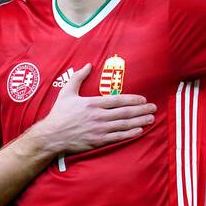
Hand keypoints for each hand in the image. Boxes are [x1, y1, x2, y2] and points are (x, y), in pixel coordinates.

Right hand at [29, 64, 156, 155]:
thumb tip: (88, 65)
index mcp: (92, 103)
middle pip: (125, 112)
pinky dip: (130, 134)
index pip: (117, 100)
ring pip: (124, 125)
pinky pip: (117, 137)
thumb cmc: (59, 113)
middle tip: (153, 108)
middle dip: (141, 110)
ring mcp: (99, 129)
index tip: (143, 99)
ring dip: (139, 121)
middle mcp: (98, 116)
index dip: (133, 99)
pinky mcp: (98, 141)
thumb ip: (78, 77)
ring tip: (151, 118)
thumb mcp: (66, 92)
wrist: (52, 135)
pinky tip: (139, 131)